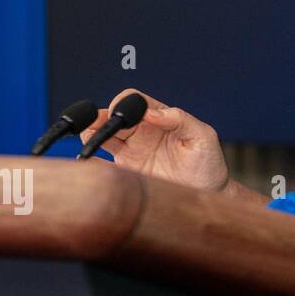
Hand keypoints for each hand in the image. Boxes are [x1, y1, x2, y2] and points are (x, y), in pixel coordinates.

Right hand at [79, 88, 229, 192]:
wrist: (207, 195)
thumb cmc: (208, 164)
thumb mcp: (203, 137)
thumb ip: (181, 120)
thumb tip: (154, 113)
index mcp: (161, 118)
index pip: (135, 100)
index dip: (124, 102)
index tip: (123, 114)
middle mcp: (143, 131)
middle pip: (113, 116)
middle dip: (100, 117)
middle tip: (96, 126)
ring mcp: (132, 150)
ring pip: (103, 135)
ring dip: (91, 133)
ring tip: (89, 139)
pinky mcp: (126, 170)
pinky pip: (103, 162)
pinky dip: (91, 160)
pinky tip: (86, 161)